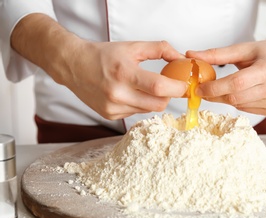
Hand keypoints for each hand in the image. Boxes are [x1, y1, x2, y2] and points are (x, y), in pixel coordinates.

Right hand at [64, 40, 186, 118]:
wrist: (74, 65)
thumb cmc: (102, 55)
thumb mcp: (132, 46)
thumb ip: (160, 49)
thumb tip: (180, 58)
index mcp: (124, 73)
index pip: (159, 87)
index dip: (177, 88)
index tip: (184, 85)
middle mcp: (117, 94)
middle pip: (158, 104)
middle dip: (168, 96)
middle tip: (167, 86)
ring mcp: (113, 107)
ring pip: (148, 110)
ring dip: (153, 100)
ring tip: (143, 87)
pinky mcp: (110, 115)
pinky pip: (136, 113)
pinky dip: (139, 104)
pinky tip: (129, 93)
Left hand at [186, 5, 265, 115]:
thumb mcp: (243, 49)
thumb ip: (217, 54)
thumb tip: (191, 55)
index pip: (236, 84)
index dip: (214, 88)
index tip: (198, 89)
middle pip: (235, 98)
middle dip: (215, 95)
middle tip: (203, 90)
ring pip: (239, 106)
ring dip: (227, 98)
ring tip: (226, 87)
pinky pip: (246, 110)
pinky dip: (238, 102)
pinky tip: (243, 92)